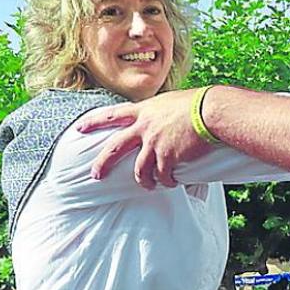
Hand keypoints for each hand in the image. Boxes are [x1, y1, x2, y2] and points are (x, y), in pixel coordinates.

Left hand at [76, 88, 213, 187]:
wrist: (211, 111)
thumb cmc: (198, 103)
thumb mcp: (171, 102)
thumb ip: (160, 114)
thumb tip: (162, 122)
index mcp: (144, 111)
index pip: (112, 115)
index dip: (94, 122)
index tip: (79, 128)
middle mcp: (144, 128)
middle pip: (115, 148)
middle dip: (103, 163)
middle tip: (96, 176)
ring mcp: (154, 143)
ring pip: (140, 170)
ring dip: (144, 181)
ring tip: (148, 186)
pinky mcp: (168, 157)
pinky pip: (163, 176)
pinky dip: (167, 182)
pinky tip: (171, 182)